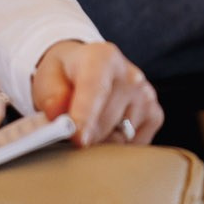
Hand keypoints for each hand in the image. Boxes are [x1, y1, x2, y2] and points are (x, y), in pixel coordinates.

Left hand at [32, 39, 161, 145]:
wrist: (86, 68)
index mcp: (102, 58)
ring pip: (118, 139)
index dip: (85, 117)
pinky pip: (133, 146)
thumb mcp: (47, 78)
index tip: (77, 139)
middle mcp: (131, 75)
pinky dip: (117, 145)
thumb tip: (59, 115)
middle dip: (83, 135)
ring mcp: (146, 96)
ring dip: (100, 141)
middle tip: (68, 129)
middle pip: (104, 123)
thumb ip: (51, 96)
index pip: (95, 91)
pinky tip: (108, 128)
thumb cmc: (65, 76)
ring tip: (89, 123)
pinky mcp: (155, 115)